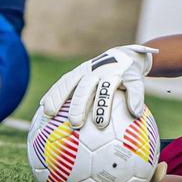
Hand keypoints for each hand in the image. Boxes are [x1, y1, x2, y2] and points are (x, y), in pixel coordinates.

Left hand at [41, 44, 155, 128]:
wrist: (130, 56)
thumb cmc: (103, 76)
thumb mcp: (88, 81)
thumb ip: (73, 96)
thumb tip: (50, 116)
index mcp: (82, 73)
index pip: (66, 83)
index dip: (56, 95)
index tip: (47, 112)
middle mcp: (96, 71)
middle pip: (84, 87)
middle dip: (78, 104)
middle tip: (74, 124)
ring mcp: (114, 72)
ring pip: (106, 88)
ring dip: (103, 106)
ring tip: (100, 125)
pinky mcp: (132, 75)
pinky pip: (134, 88)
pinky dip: (135, 100)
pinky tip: (135, 113)